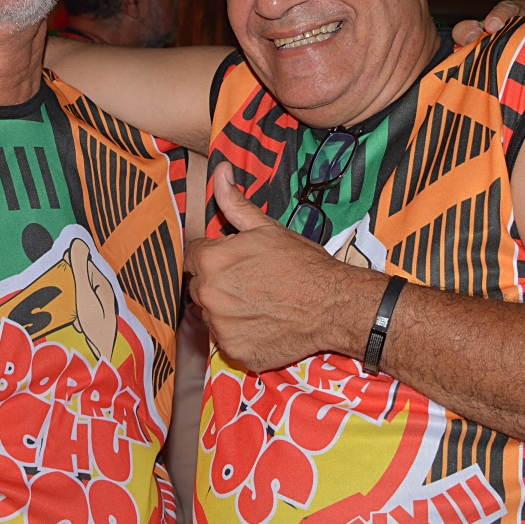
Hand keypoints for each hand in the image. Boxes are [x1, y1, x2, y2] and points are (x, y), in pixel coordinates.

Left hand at [184, 164, 374, 371]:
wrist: (332, 304)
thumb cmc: (302, 264)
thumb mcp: (267, 228)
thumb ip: (235, 203)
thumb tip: (220, 171)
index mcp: (211, 260)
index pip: (193, 257)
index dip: (214, 256)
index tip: (236, 261)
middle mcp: (209, 295)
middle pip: (200, 287)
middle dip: (219, 283)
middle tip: (253, 282)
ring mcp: (220, 327)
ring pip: (212, 315)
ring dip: (228, 310)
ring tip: (261, 303)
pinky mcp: (234, 352)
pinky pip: (227, 341)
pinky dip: (241, 334)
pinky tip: (264, 323)